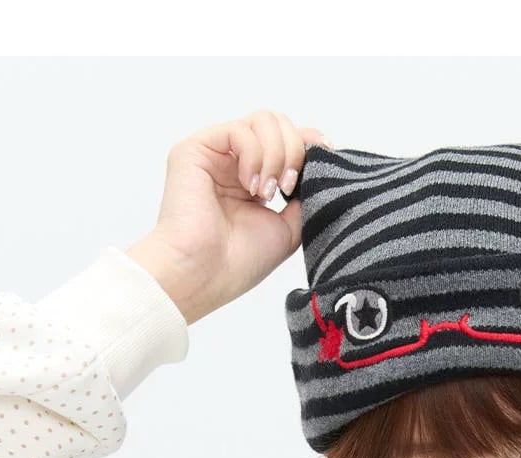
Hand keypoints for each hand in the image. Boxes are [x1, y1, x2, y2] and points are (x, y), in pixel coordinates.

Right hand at [124, 109, 333, 323]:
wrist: (204, 275)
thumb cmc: (238, 262)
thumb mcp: (288, 228)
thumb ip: (304, 196)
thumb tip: (322, 168)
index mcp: (253, 179)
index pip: (285, 141)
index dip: (307, 142)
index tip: (325, 152)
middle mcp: (234, 162)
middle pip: (277, 124)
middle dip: (294, 151)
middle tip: (287, 189)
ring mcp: (215, 153)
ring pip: (263, 121)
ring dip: (276, 155)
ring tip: (266, 192)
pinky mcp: (195, 148)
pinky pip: (239, 129)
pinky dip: (255, 155)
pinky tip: (250, 187)